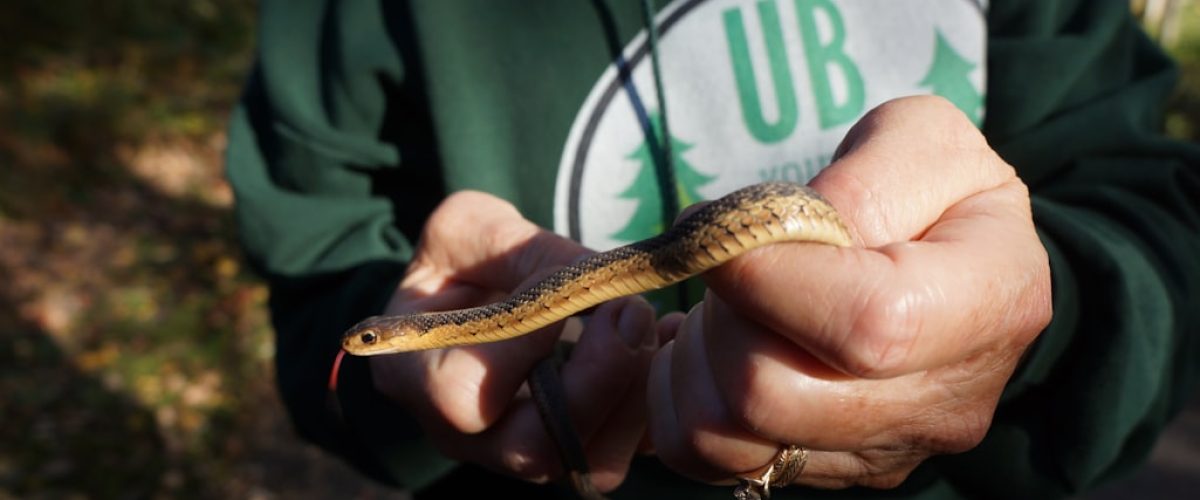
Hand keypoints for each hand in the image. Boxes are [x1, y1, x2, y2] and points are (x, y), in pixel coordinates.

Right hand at [369, 191, 659, 490]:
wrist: (486, 289)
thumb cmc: (465, 257)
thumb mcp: (472, 227)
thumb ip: (523, 250)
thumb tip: (593, 279)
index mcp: (416, 375)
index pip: (460, 396)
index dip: (519, 352)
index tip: (559, 300)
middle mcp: (466, 434)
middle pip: (533, 448)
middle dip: (597, 380)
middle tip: (632, 310)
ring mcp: (521, 450)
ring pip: (588, 460)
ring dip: (634, 394)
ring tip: (653, 325)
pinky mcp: (575, 448)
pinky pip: (625, 449)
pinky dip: (654, 401)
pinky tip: (666, 342)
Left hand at [646, 96, 1051, 488]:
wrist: (953, 258)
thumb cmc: (936, 191)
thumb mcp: (920, 144)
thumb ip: (859, 181)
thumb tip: (775, 242)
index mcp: (990, 300)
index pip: (865, 323)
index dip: (766, 278)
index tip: (722, 233)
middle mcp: (944, 402)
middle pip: (774, 392)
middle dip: (722, 315)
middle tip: (729, 264)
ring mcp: (884, 450)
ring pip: (726, 434)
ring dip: (695, 358)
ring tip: (725, 306)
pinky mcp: (828, 471)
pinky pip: (707, 456)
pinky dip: (684, 396)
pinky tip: (712, 349)